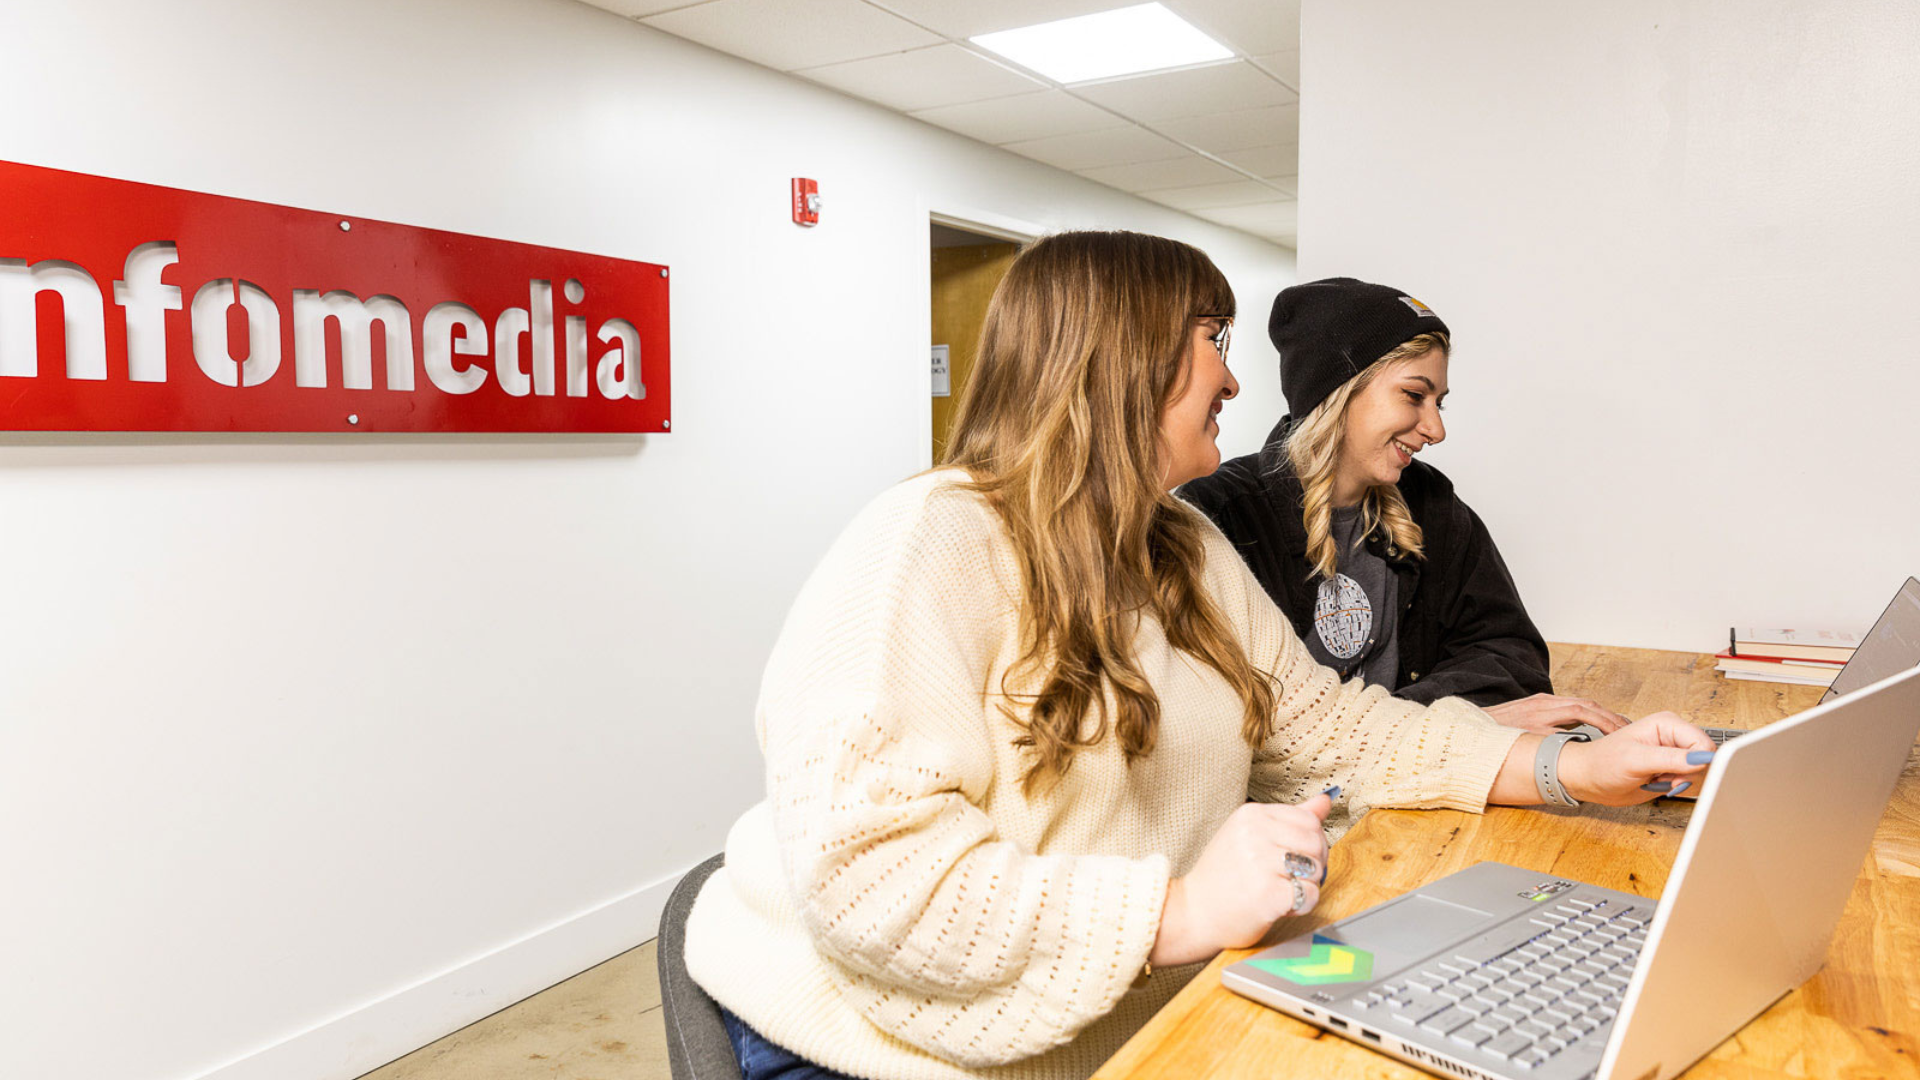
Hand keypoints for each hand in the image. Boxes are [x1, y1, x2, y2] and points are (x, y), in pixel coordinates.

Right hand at [1150, 792, 1333, 966]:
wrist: (1193, 912)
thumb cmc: (1223, 877)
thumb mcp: (1250, 836)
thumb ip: (1290, 818)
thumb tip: (1325, 800)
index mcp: (1252, 815)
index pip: (1309, 821)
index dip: (1312, 844)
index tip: (1294, 859)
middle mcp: (1255, 833)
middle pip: (1316, 844)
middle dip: (1313, 866)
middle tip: (1289, 879)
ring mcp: (1260, 862)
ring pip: (1316, 869)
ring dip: (1306, 886)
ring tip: (1280, 891)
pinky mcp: (1267, 893)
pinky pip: (1310, 895)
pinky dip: (1301, 906)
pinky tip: (1279, 905)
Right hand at [1484, 693, 1629, 734]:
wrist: (1466, 733)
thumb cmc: (1496, 733)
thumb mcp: (1523, 722)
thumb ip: (1546, 726)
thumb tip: (1573, 740)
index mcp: (1543, 702)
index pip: (1584, 705)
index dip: (1607, 715)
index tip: (1623, 727)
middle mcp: (1543, 704)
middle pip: (1587, 705)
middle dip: (1612, 718)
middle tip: (1630, 732)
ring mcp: (1537, 715)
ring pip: (1581, 711)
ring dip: (1604, 723)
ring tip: (1620, 737)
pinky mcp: (1530, 728)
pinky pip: (1563, 730)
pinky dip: (1582, 735)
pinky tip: (1594, 747)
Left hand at [1557, 712, 1714, 806]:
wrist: (1588, 778)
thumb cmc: (1602, 763)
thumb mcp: (1636, 760)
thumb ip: (1670, 759)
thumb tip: (1701, 758)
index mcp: (1667, 723)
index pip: (1704, 743)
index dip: (1697, 763)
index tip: (1677, 775)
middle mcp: (1674, 736)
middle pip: (1705, 759)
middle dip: (1687, 775)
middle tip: (1662, 778)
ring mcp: (1674, 753)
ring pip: (1700, 772)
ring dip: (1680, 782)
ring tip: (1656, 778)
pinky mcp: (1672, 769)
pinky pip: (1690, 781)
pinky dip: (1676, 788)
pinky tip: (1657, 783)